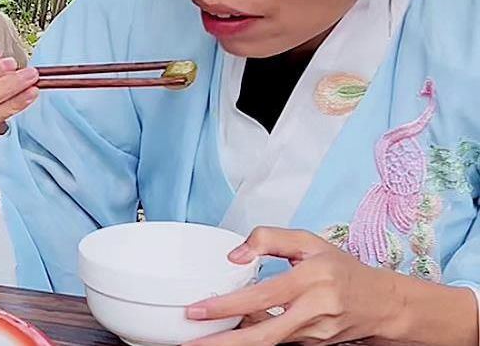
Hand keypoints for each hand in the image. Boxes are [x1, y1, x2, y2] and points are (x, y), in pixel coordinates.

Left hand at [183, 227, 400, 345]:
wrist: (383, 304)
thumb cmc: (342, 270)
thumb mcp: (309, 242)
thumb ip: (269, 239)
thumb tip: (235, 255)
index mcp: (312, 280)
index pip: (262, 296)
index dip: (228, 305)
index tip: (197, 309)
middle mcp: (314, 311)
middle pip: (263, 335)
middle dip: (224, 342)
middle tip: (190, 342)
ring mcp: (314, 334)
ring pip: (268, 342)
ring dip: (235, 343)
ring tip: (202, 340)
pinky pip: (277, 341)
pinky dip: (253, 338)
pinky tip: (233, 332)